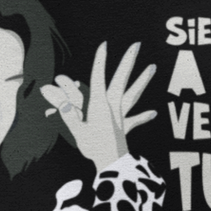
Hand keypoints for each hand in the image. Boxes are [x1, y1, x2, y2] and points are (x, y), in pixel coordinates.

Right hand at [43, 42, 155, 169]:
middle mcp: (112, 106)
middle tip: (136, 45)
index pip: (99, 77)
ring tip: (152, 67)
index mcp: (100, 104)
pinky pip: (136, 120)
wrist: (111, 165)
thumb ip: (68, 113)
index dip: (100, 61)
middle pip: (121, 79)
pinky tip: (154, 112)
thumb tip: (57, 98)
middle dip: (128, 61)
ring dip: (143, 80)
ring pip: (133, 93)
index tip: (104, 45)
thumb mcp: (77, 130)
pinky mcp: (125, 127)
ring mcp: (121, 116)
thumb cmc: (93, 148)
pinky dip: (144, 116)